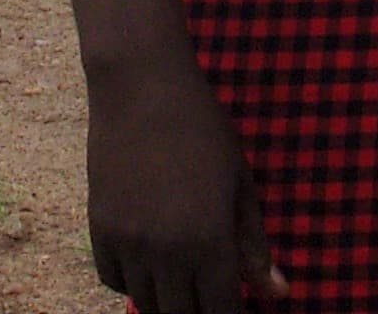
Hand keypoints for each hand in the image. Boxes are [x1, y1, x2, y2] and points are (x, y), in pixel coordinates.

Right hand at [85, 32, 287, 311]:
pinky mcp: (99, 229)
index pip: (221, 311)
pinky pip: (112, 280)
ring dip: (165, 298)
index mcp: (210, 241)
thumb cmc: (203, 128)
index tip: (236, 307)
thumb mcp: (240, 184)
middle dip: (198, 312)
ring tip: (181, 277)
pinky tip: (149, 260)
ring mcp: (128, 243)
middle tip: (209, 293)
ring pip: (145, 302)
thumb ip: (255, 245)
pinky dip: (130, 280)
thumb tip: (278, 294)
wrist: (142, 87)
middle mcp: (167, 252)